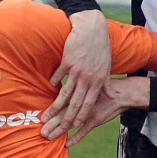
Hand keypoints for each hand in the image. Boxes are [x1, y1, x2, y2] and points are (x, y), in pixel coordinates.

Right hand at [42, 10, 111, 136]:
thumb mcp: (107, 66)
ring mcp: (76, 71)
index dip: (81, 116)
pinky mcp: (67, 62)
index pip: (89, 104)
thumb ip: (107, 84)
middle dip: (66, 118)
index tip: (75, 126)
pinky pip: (58, 77)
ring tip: (46, 116)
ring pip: (64, 94)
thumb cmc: (101, 47)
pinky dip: (53, 83)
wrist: (92, 28)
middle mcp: (87, 79)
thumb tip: (110, 96)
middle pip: (75, 103)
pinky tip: (49, 89)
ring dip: (54, 107)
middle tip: (58, 129)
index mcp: (98, 81)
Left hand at [43, 76, 149, 146]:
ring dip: (59, 131)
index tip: (40, 119)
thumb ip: (78, 92)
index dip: (51, 112)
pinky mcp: (97, 120)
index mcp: (78, 95)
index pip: (61, 105)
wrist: (122, 93)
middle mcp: (81, 104)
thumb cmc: (104, 90)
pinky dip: (76, 138)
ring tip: (48, 137)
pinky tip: (67, 144)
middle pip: (62, 115)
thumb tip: (65, 95)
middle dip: (51, 124)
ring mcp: (88, 113)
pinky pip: (84, 131)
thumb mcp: (90, 87)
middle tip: (40, 132)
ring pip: (71, 124)